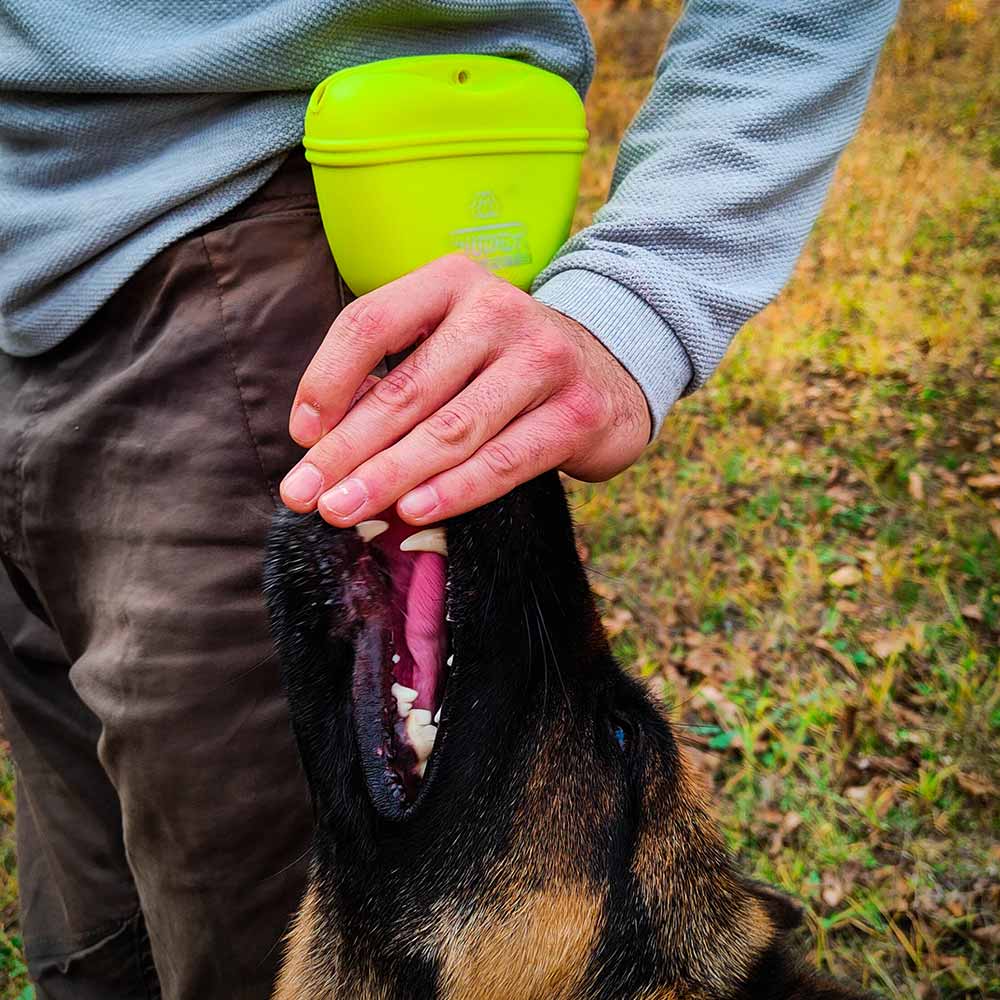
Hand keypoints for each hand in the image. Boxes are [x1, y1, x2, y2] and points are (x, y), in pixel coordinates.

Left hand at [279, 254, 650, 526]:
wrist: (609, 371)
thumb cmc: (504, 366)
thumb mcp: (448, 348)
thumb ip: (393, 381)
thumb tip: (321, 444)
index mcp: (452, 283)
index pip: (371, 323)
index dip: (327, 380)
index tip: (301, 436)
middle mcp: (498, 310)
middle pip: (407, 387)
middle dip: (347, 448)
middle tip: (303, 494)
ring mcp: (543, 360)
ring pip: (451, 428)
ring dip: (389, 476)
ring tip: (342, 510)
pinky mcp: (575, 413)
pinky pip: (504, 460)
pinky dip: (455, 490)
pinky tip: (413, 510)